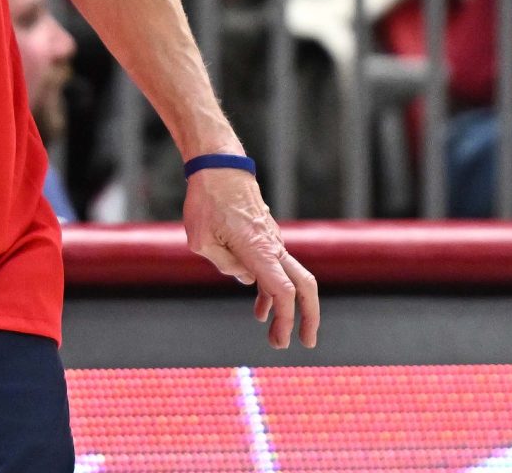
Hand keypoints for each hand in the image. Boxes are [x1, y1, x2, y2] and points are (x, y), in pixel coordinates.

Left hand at [184, 168, 319, 348]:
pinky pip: (274, 268)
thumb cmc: (207, 200)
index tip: (281, 340)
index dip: (287, 319)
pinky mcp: (264, 235)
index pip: (283, 291)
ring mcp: (271, 240)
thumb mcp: (201, 240)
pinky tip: (260, 308)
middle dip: (310, 317)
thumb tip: (246, 278)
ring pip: (289, 278)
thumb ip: (224, 265)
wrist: (218, 166)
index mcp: (259, 250)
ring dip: (286, 307)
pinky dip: (271, 290)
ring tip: (277, 335)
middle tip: (307, 343)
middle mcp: (272, 246)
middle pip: (305, 286)